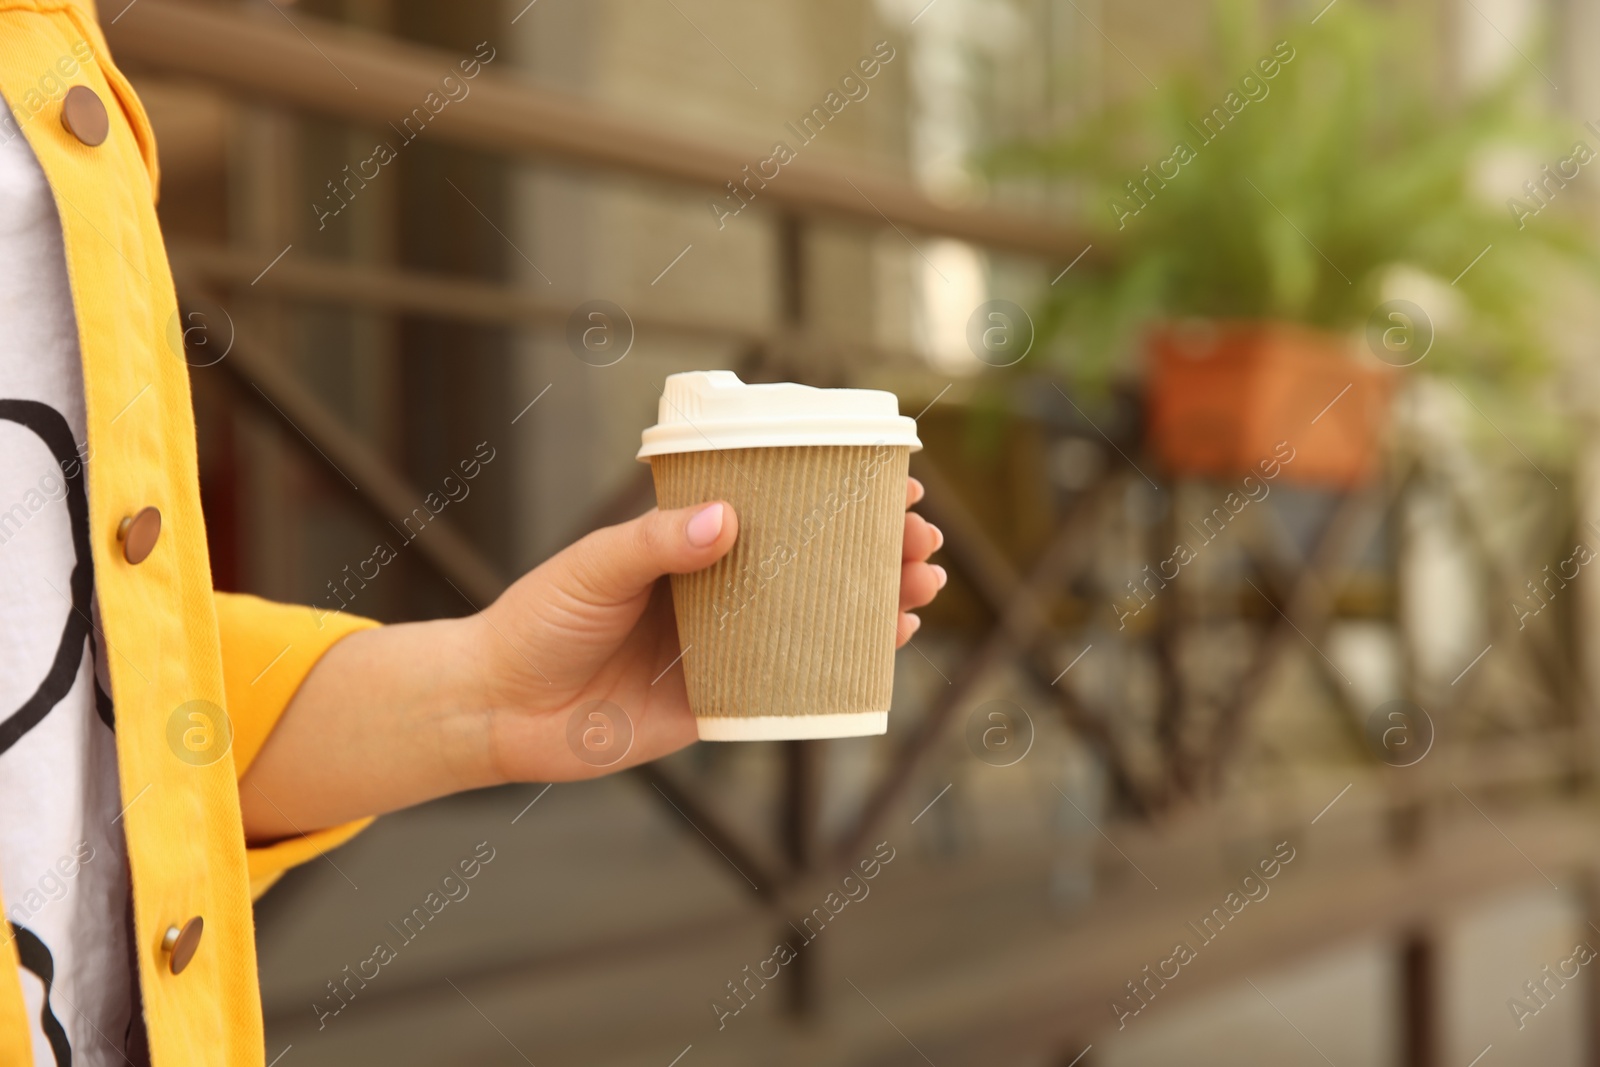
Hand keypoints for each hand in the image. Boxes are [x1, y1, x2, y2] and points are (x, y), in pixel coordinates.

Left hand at [473, 476, 946, 783]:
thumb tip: (725, 519)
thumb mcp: (593, 567)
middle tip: (922, 539)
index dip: (840, 494)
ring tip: (922, 585)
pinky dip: (845, 667)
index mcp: (694, 544)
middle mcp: (721, 590)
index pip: (781, 508)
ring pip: (820, 619)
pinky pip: (796, 686)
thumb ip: (655, 544)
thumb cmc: (538, 621)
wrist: (498, 709)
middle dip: (879, 548)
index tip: (892, 480)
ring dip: (879, 601)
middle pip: (818, 562)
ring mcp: (728, 647)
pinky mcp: (724, 704)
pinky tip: (886, 647)